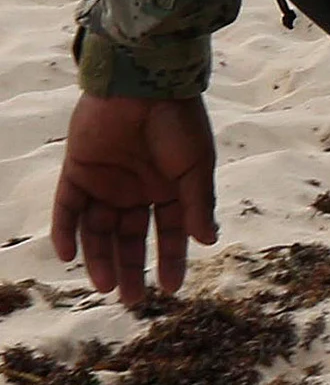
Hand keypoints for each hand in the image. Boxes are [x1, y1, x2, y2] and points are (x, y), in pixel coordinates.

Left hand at [52, 94, 218, 306]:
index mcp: (168, 188)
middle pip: (129, 237)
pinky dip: (65, 232)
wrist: (145, 85)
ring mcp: (105, 182)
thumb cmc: (178, 123)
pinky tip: (70, 256)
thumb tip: (209, 242)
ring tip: (104, 287)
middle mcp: (135, 189)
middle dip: (130, 268)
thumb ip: (198, 205)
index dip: (170, 259)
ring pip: (97, 230)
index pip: (168, 232)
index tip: (170, 289)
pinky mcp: (77, 171)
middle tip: (132, 299)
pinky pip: (67, 208)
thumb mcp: (196, 168)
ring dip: (98, 258)